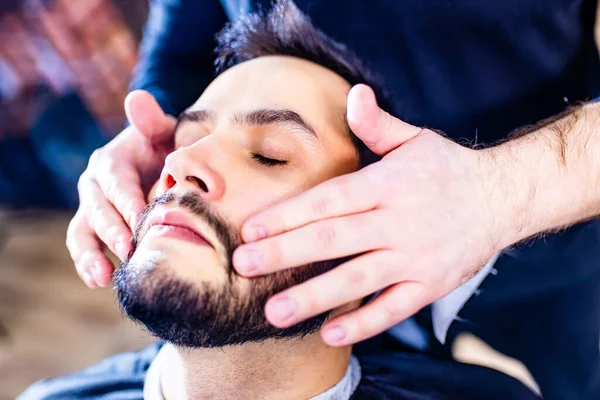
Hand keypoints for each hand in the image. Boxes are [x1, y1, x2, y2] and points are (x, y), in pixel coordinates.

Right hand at [67, 91, 175, 287]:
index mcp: (110, 161)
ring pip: (83, 231)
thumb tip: (136, 98)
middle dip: (112, 232)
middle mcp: (94, 184)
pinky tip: (101, 280)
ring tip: (103, 276)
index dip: (126, 201)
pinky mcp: (96, 226)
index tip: (141, 220)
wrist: (162, 160)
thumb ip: (151, 119)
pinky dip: (89, 263)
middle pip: (97, 209)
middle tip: (130, 251)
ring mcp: (92, 207)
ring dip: (90, 255)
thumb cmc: (165, 146)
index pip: (115, 182)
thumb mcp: (163, 130)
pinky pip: (86, 245)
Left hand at [233, 84, 510, 345]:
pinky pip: (393, 309)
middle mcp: (399, 221)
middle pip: (334, 239)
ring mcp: (415, 257)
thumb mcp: (415, 139)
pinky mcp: (429, 284)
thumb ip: (378, 123)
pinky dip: (363, 322)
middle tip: (243, 265)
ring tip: (273, 311)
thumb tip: (354, 93)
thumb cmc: (447, 168)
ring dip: (314, 296)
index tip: (251, 228)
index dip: (289, 214)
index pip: (330, 200)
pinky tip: (328, 333)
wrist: (501, 199)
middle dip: (285, 253)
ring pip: (358, 279)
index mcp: (388, 184)